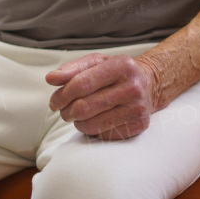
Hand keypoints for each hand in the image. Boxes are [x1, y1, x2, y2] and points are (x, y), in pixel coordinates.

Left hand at [45, 53, 159, 139]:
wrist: (148, 85)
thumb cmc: (115, 73)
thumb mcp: (96, 63)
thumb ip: (72, 69)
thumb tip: (50, 78)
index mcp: (122, 65)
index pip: (82, 84)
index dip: (62, 95)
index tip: (54, 101)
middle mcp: (133, 87)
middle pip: (84, 107)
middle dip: (66, 111)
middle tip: (63, 110)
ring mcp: (137, 108)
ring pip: (90, 125)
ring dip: (77, 122)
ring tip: (78, 115)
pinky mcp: (138, 125)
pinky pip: (102, 135)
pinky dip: (91, 130)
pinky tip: (95, 120)